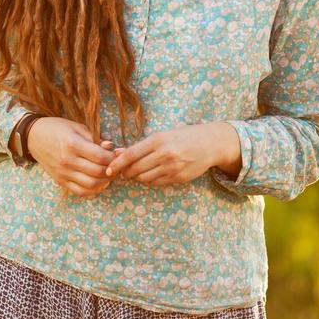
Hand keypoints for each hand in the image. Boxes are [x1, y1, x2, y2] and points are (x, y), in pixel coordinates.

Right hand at [25, 117, 116, 198]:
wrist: (34, 137)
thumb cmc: (57, 128)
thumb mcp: (77, 127)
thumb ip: (95, 138)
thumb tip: (112, 148)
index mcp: (72, 144)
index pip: (100, 156)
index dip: (113, 157)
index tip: (118, 154)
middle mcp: (67, 161)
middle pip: (97, 172)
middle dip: (112, 170)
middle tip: (117, 165)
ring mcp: (63, 173)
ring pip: (91, 184)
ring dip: (105, 181)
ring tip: (110, 174)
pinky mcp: (60, 181)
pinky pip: (80, 191)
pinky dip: (93, 190)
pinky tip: (99, 182)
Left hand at [103, 123, 226, 188]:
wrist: (210, 143)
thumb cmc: (183, 136)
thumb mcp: (162, 135)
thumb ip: (141, 145)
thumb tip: (118, 153)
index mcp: (158, 140)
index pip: (130, 155)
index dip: (116, 164)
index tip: (109, 170)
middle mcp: (164, 154)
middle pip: (135, 169)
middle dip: (125, 173)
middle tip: (123, 172)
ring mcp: (172, 167)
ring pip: (144, 178)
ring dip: (137, 177)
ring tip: (138, 172)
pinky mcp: (178, 177)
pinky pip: (156, 183)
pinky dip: (149, 181)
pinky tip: (151, 174)